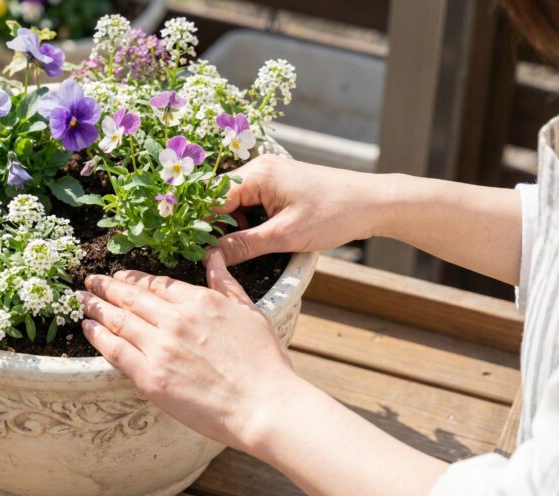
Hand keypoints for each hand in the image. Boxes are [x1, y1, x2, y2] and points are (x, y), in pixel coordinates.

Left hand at [80, 250, 299, 450]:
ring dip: (97, 307)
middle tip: (89, 280)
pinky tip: (87, 327)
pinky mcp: (151, 377)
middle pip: (132, 297)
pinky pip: (116, 351)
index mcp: (200, 301)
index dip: (133, 279)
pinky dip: (98, 336)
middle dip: (107, 286)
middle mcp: (176, 319)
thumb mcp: (250, 311)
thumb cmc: (264, 363)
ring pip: (119, 320)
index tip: (120, 275)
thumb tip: (213, 255)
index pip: (157, 284)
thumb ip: (226, 282)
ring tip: (82, 299)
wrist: (264, 405)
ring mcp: (161, 348)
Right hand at [217, 155, 392, 264]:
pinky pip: (251, 203)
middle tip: (210, 253)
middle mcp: (259, 169)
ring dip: (232, 226)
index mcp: (256, 174)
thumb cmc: (334, 214)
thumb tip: (211, 256)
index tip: (192, 248)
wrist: (373, 203)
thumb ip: (244, 245)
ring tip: (234, 249)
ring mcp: (270, 176)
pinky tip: (252, 239)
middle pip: (220, 199)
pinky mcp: (280, 186)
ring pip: (235, 203)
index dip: (201, 225)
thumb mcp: (285, 235)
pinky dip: (247, 222)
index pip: (212, 199)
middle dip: (214, 226)